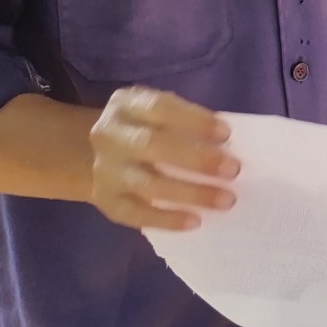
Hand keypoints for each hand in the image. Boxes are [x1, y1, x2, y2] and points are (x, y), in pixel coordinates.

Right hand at [88, 87, 236, 231]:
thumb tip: (228, 146)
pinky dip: (166, 219)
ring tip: (226, 200)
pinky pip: (135, 214)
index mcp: (127, 105)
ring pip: (146, 184)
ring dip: (190, 193)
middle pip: (151, 145)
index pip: (159, 108)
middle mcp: (109, 136)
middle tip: (233, 170)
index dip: (194, 120)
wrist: (92, 153)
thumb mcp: (158, 113)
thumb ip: (186, 121)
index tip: (226, 134)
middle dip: (196, 158)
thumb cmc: (144, 129)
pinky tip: (195, 221)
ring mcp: (103, 170)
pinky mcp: (105, 201)